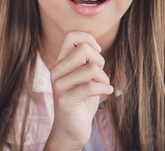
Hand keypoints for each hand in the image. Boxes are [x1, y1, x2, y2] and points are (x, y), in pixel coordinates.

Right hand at [44, 32, 113, 150]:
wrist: (71, 129)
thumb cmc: (81, 101)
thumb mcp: (83, 76)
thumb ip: (85, 61)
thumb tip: (95, 45)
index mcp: (61, 62)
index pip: (71, 35)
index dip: (88, 38)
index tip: (97, 51)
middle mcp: (57, 70)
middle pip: (83, 49)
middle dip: (99, 60)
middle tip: (100, 74)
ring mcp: (59, 85)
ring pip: (91, 68)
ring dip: (104, 78)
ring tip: (104, 85)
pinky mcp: (65, 99)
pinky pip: (91, 86)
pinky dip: (104, 88)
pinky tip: (107, 92)